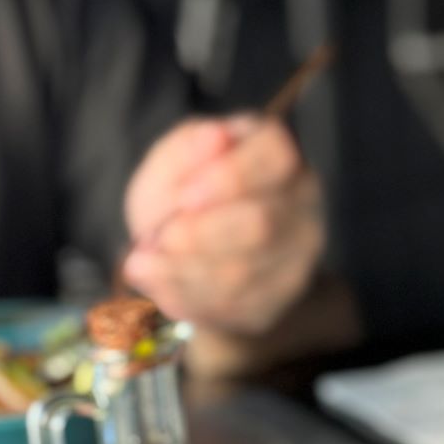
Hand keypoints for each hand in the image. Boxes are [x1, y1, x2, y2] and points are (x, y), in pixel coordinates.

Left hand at [121, 116, 323, 334]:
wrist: (194, 253)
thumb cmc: (184, 195)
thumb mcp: (172, 163)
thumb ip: (187, 150)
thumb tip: (214, 137)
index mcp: (276, 153)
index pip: (275, 157)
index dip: (231, 177)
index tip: (185, 197)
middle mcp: (301, 201)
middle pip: (261, 224)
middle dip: (200, 236)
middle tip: (158, 239)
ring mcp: (299, 253)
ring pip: (245, 273)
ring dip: (184, 272)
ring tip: (142, 265)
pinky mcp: (282, 295)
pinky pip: (236, 307)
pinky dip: (190, 298)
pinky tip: (161, 287)